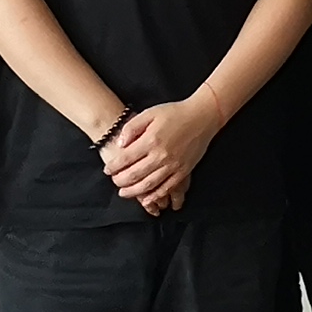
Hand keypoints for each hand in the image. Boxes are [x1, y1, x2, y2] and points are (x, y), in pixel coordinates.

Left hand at [103, 96, 219, 213]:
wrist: (203, 116)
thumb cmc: (176, 112)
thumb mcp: (150, 113)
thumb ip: (132, 127)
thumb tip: (120, 144)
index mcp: (150, 140)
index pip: (125, 159)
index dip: (113, 167)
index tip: (107, 170)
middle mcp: (161, 155)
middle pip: (134, 175)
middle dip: (120, 181)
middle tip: (114, 181)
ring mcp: (173, 165)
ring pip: (148, 185)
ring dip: (134, 192)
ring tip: (124, 193)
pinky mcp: (183, 170)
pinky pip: (167, 187)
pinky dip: (155, 196)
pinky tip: (147, 199)